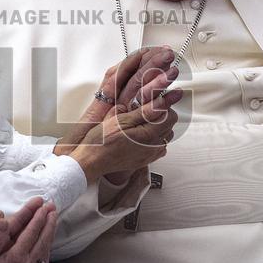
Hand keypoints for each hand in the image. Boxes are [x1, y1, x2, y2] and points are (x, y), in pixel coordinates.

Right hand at [0, 197, 47, 262]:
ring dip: (50, 234)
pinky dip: (47, 249)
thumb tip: (4, 220)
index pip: (31, 232)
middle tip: (54, 208)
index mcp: (16, 257)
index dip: (38, 217)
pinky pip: (43, 261)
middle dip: (49, 222)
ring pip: (45, 250)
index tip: (44, 204)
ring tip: (53, 222)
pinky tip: (46, 248)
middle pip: (43, 239)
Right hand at [63, 91, 180, 184]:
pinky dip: (152, 138)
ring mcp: (150, 155)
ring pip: (164, 136)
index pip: (170, 116)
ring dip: (157, 127)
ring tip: (140, 122)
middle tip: (143, 110)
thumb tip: (162, 102)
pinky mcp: (145, 160)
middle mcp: (153, 147)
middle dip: (160, 115)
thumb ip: (144, 112)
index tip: (152, 101)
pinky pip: (157, 147)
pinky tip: (139, 134)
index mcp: (149, 135)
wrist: (92, 161)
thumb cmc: (101, 141)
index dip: (162, 105)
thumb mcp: (120, 120)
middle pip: (169, 126)